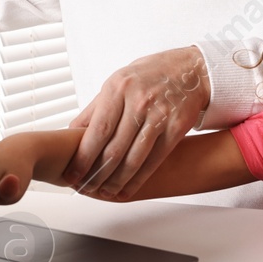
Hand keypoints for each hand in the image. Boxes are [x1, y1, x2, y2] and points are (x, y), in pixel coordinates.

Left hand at [63, 46, 209, 198]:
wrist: (191, 70)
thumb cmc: (150, 75)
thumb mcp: (118, 82)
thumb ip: (96, 109)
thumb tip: (72, 134)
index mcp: (118, 88)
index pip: (97, 130)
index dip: (84, 157)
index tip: (73, 174)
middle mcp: (139, 101)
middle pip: (114, 148)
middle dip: (97, 174)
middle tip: (86, 188)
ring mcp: (160, 115)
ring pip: (134, 158)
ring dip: (117, 181)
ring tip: (105, 191)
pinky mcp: (177, 128)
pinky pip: (154, 160)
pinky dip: (139, 179)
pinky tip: (127, 189)